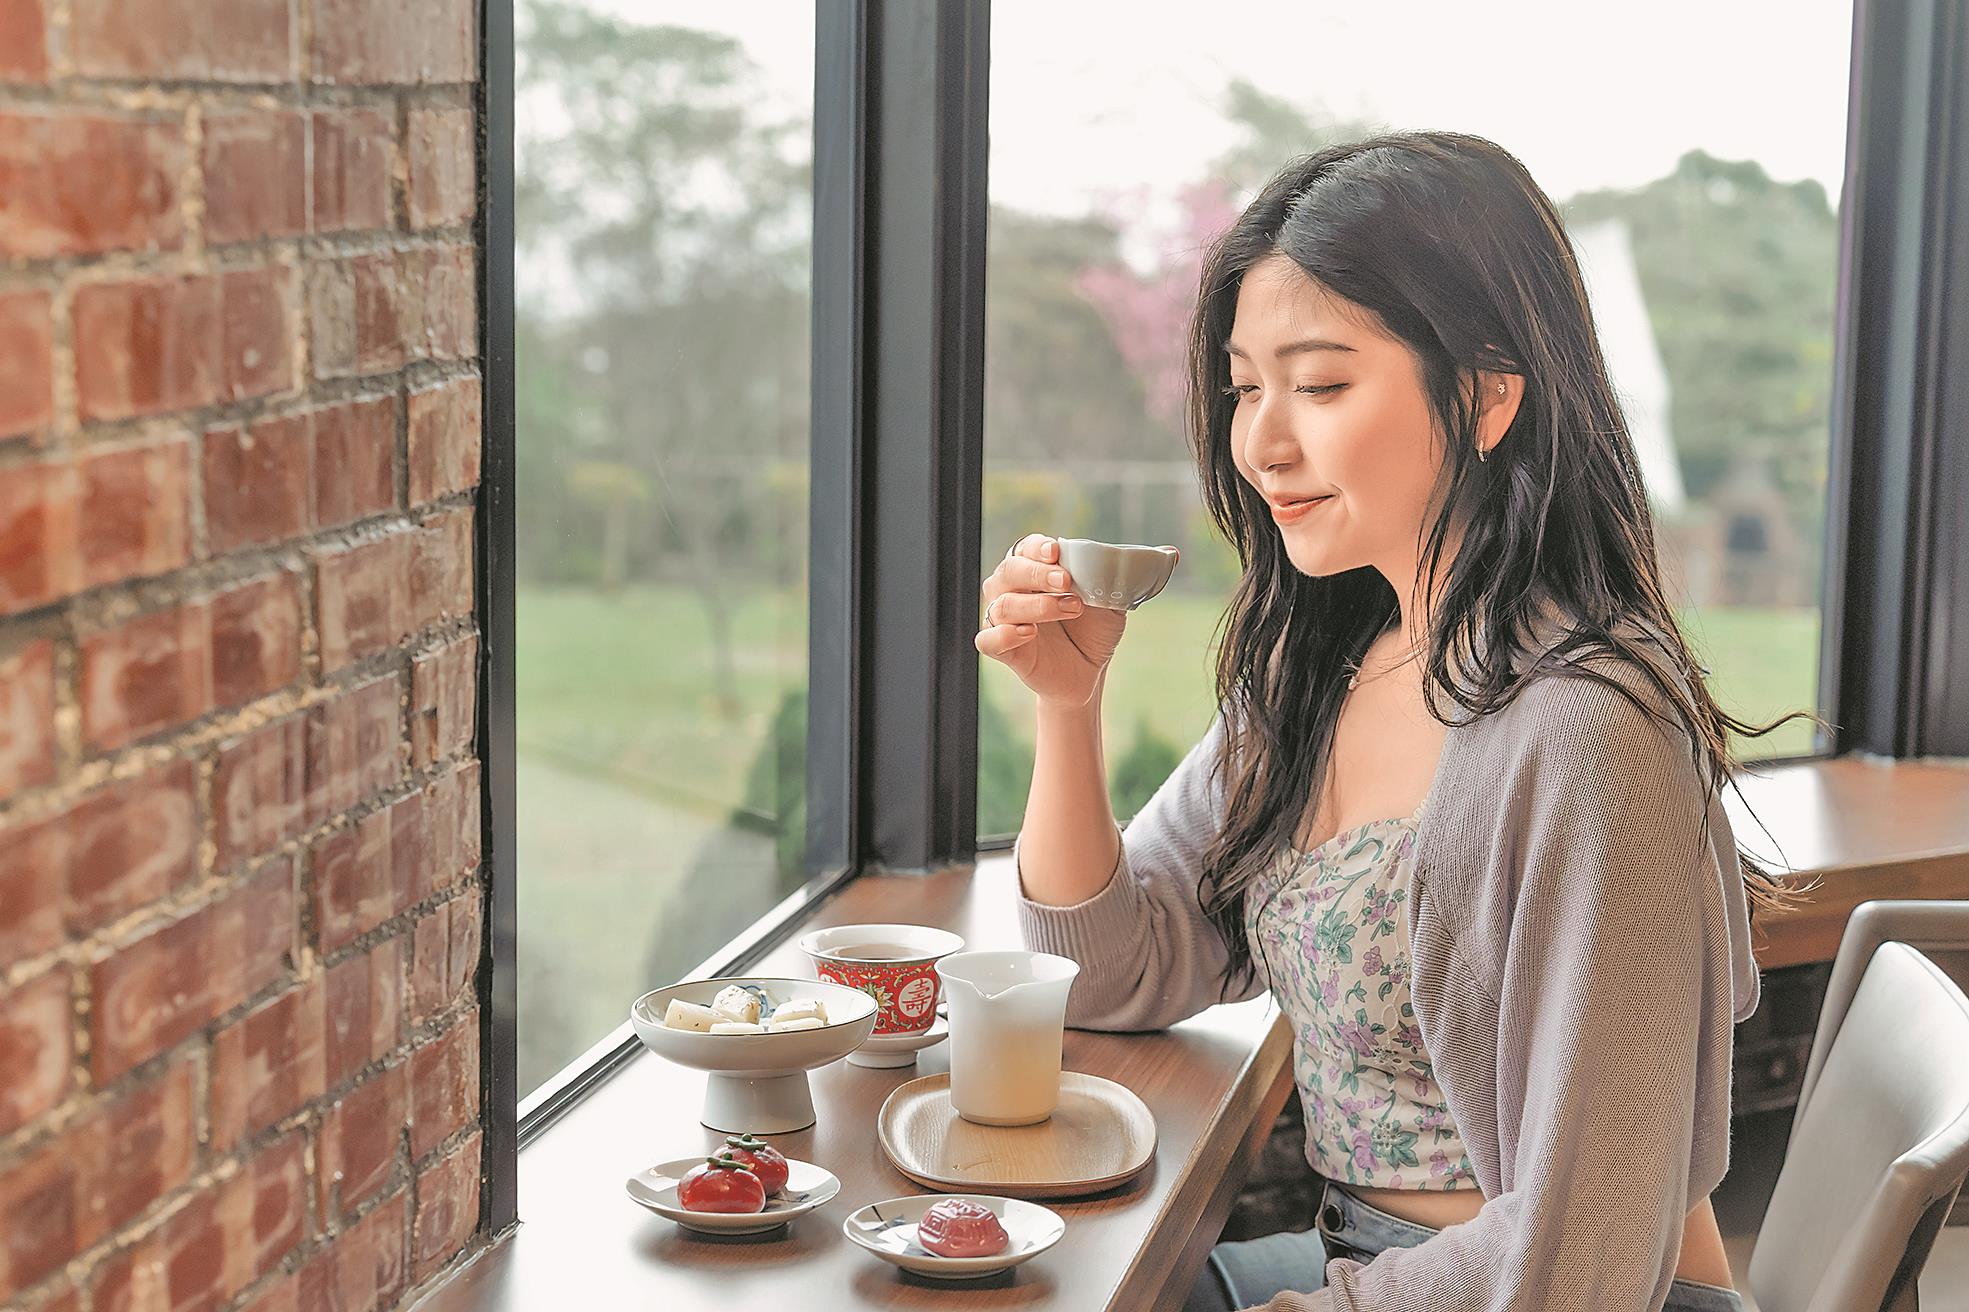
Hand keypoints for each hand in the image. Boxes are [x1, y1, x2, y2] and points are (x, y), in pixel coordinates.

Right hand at [976, 534, 1150, 708]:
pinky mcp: (1003, 650)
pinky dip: (1004, 634)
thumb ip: (1133, 575)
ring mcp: (1004, 620)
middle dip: (1036, 574)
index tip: (1058, 551)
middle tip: (1067, 582)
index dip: (1037, 547)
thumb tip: (1171, 554)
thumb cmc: (1095, 630)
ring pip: (1002, 604)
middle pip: (1008, 571)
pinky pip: (987, 638)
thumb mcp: (1116, 599)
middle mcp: (1013, 590)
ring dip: (1036, 604)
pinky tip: (1029, 633)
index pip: (1025, 548)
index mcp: (1036, 570)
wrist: (1089, 673)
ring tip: (1070, 609)